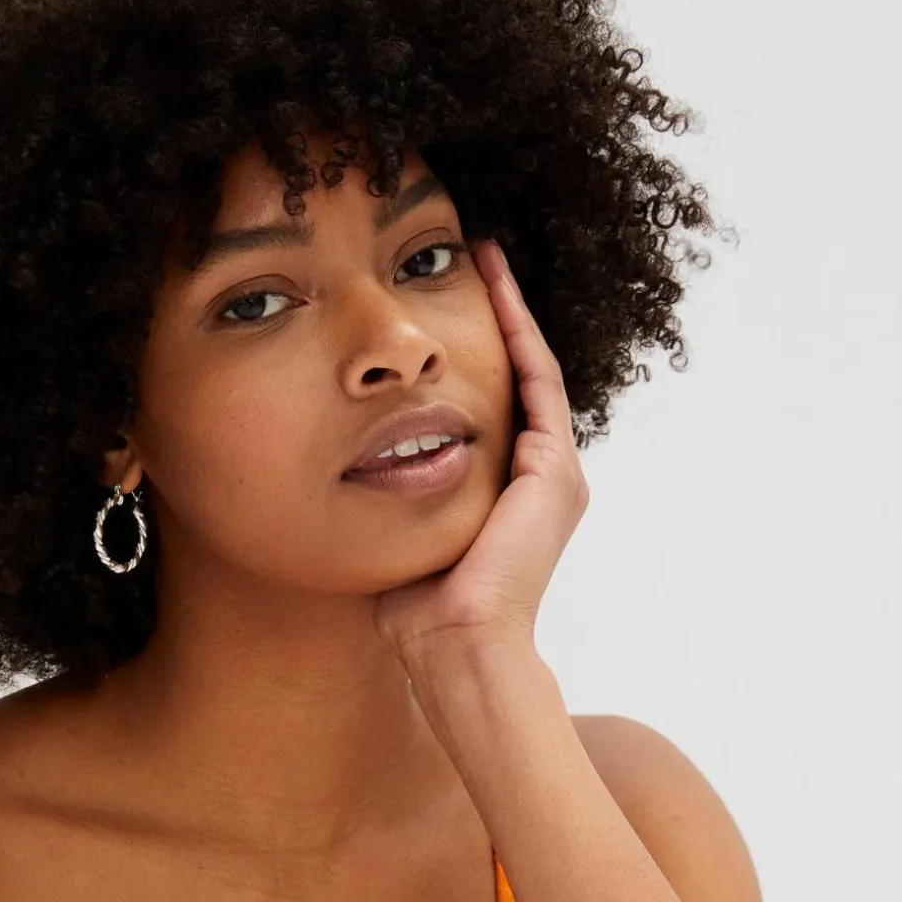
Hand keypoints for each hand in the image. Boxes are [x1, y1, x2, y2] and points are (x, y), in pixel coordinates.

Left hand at [372, 239, 589, 672]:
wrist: (457, 646)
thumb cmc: (418, 612)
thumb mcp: (401, 537)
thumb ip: (391, 500)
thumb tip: (346, 475)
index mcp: (508, 497)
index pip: (492, 406)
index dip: (470, 355)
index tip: (439, 306)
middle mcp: (540, 481)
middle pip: (517, 378)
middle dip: (496, 317)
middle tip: (470, 258)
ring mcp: (554, 475)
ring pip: (531, 368)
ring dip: (509, 309)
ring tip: (485, 254)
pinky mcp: (554, 473)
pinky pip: (535, 380)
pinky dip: (517, 329)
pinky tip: (494, 285)